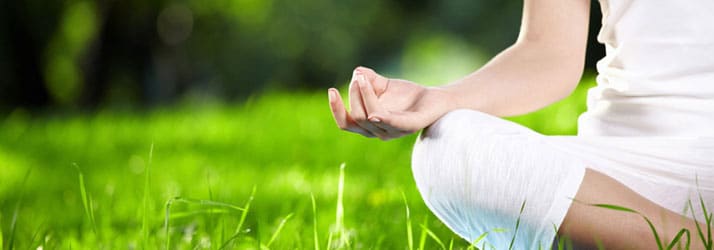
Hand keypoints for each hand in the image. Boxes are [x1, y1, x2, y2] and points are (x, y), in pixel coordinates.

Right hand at [328, 66, 452, 139]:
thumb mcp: (383, 85)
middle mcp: (379, 131)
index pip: (346, 123)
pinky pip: (392, 124)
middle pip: (357, 117)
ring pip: (370, 118)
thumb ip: (369, 79)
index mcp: (370, 125)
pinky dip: (382, 118)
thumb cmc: (407, 95)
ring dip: (364, 96)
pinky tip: (374, 111)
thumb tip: (357, 72)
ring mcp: (394, 131)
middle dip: (354, 95)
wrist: (436, 99)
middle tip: (359, 77)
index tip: (331, 90)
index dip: (336, 109)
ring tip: (364, 79)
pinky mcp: (410, 126)